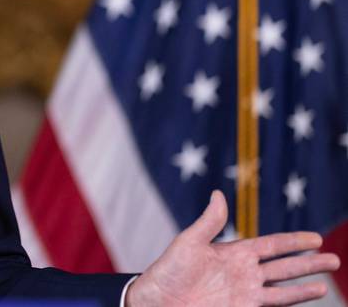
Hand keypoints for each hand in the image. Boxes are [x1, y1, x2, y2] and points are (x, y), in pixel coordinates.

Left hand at [126, 190, 340, 305]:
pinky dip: (292, 302)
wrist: (157, 301)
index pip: (272, 245)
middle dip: (309, 263)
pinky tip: (309, 298)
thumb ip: (209, 222)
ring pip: (284, 288)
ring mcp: (246, 293)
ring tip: (327, 283)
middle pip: (285, 266)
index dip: (293, 242)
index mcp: (234, 252)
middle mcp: (245, 273)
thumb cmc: (168, 271)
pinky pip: (274, 305)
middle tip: (334, 259)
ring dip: (305, 286)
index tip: (316, 238)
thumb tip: (218, 193)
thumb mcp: (188, 242)